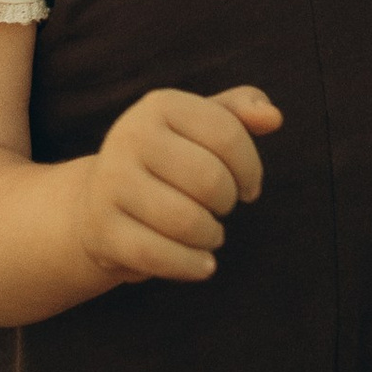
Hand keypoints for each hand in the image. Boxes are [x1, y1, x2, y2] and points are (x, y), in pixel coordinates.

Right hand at [65, 83, 280, 288]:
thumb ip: (240, 112)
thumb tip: (274, 119)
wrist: (98, 200)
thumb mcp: (198, 126)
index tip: (249, 187)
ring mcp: (111, 184)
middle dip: (227, 202)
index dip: (250, 168)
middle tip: (223, 209)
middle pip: (209, 180)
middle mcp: (129, 137)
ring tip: (210, 234)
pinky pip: (157, 256)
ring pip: (186, 221)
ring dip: (211, 236)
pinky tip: (203, 265)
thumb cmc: (166, 159)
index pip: (227, 134)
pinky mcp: (101, 230)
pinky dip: (190, 266)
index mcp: (159, 105)